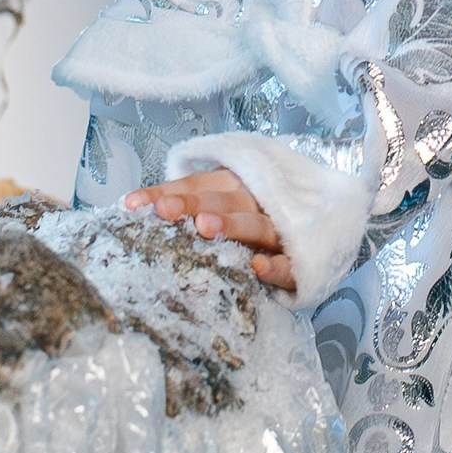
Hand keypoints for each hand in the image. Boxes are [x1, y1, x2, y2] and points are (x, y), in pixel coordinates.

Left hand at [125, 170, 295, 292]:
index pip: (196, 185)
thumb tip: (135, 209)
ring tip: (205, 228)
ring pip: (256, 224)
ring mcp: (279, 229)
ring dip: (231, 224)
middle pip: (223, 199)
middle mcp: (256, 201)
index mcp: (235, 185)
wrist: (319, 230)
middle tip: (166, 210)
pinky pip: (289, 263)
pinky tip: (257, 267)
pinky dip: (276, 265)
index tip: (132, 205)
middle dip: (193, 203)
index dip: (165, 192)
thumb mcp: (225, 203)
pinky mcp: (298, 260)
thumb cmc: (255, 218)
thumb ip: (190, 205)